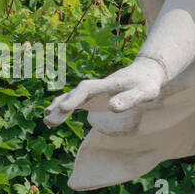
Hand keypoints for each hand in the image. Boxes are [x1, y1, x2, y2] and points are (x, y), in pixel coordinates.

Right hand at [44, 57, 164, 127]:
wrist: (146, 73)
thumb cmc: (147, 84)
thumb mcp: (145, 92)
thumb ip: (130, 99)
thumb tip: (112, 107)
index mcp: (108, 84)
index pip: (88, 89)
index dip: (75, 98)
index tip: (64, 107)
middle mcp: (97, 86)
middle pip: (76, 94)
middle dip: (63, 105)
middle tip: (50, 119)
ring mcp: (94, 91)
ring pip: (72, 97)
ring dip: (59, 107)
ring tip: (47, 120)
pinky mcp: (93, 97)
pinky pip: (74, 101)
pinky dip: (62, 106)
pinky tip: (50, 114)